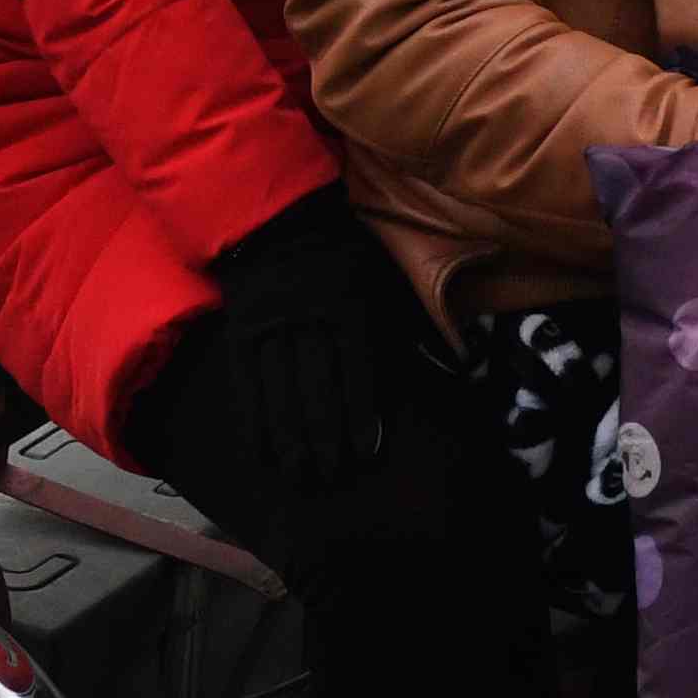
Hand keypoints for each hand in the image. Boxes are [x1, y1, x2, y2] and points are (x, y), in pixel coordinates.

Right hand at [169, 191, 427, 504]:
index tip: (366, 453)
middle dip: (325, 437)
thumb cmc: (347, 255)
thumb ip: (412, 322)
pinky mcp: (242, 331)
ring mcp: (270, 325)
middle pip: (317, 386)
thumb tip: (456, 364)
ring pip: (280, 390)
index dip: (361, 413)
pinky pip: (246, 382)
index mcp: (349, 303)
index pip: (356, 367)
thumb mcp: (386, 278)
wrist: (281, 219)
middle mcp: (308, 317)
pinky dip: (254, 419)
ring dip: (290, 438)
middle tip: (333, 478)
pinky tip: (263, 453)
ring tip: (300, 476)